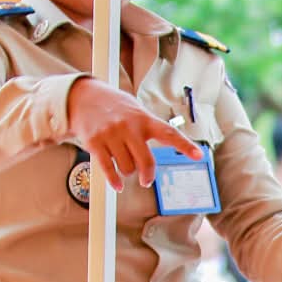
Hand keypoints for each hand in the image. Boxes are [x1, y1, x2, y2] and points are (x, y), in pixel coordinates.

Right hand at [68, 78, 201, 191]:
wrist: (83, 96)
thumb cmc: (115, 107)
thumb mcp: (135, 110)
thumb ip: (147, 129)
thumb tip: (157, 155)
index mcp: (144, 119)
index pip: (168, 133)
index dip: (184, 145)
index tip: (199, 155)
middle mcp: (129, 126)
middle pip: (146, 161)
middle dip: (147, 175)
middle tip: (146, 180)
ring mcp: (111, 135)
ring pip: (127, 168)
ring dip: (127, 171)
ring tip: (122, 160)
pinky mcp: (95, 143)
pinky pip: (108, 169)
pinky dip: (114, 181)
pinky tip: (118, 186)